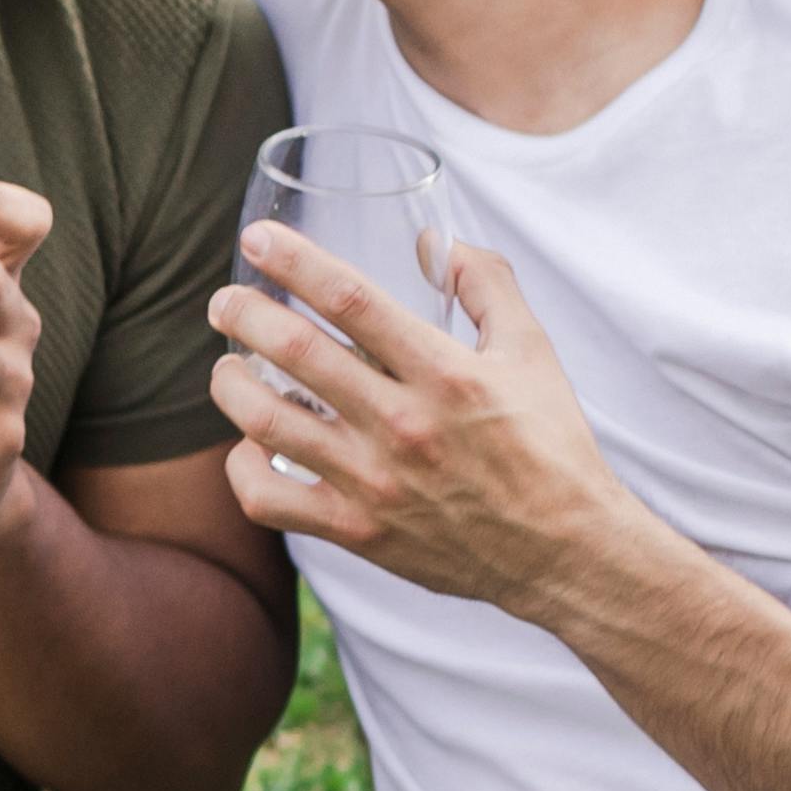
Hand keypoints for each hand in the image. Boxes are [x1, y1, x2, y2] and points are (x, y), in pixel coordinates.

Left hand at [209, 228, 627, 612]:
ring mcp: (374, 481)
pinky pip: (269, 499)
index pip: (352, 299)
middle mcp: (403, 423)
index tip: (256, 239)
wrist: (566, 550)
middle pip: (295, 352)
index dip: (295, 261)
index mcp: (444, 371)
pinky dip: (242, 469)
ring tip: (227, 367)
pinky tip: (249, 446)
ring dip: (231, 384)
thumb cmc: (549, 445)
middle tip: (224, 302)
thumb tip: (436, 241)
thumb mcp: (532, 350)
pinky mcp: (358, 531)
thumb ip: (486, 284)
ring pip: (267, 421)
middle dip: (244, 314)